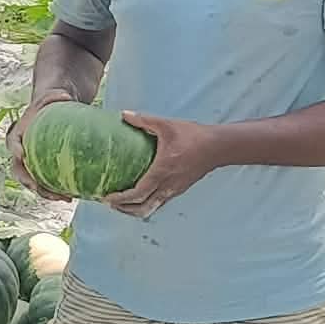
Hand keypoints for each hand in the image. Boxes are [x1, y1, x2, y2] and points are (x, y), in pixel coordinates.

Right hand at [7, 89, 75, 201]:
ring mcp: (32, 164)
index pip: (13, 142)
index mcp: (19, 134)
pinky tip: (72, 195)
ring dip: (46, 193)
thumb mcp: (52, 96)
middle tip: (40, 187)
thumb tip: (66, 96)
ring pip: (33, 183)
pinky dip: (57, 192)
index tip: (22, 156)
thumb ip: (54, 95)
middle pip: (20, 170)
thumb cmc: (52, 105)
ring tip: (64, 197)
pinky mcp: (44, 172)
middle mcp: (22, 152)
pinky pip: (47, 185)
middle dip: (29, 181)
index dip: (16, 150)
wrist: (57, 115)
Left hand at [101, 111, 222, 218]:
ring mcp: (174, 190)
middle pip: (142, 208)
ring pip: (151, 208)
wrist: (217, 147)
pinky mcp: (179, 189)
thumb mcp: (166, 125)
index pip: (138, 193)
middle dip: (124, 209)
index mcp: (162, 171)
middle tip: (109, 202)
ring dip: (134, 209)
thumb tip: (124, 115)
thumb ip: (144, 121)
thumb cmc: (193, 136)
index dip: (121, 199)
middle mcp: (167, 185)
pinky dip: (146, 204)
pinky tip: (139, 197)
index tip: (107, 198)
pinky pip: (159, 203)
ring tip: (121, 203)